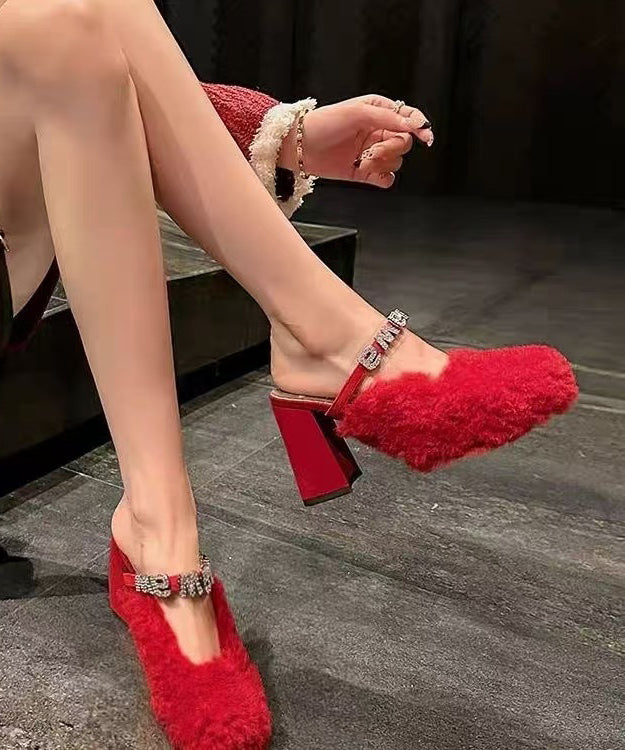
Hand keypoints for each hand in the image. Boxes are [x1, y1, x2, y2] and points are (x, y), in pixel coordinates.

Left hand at [280, 95, 433, 187]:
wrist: (301, 147)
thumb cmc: (324, 124)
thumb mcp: (357, 113)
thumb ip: (387, 118)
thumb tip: (413, 125)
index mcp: (379, 112)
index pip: (409, 118)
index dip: (420, 127)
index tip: (424, 136)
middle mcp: (378, 132)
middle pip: (404, 143)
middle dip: (392, 149)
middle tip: (374, 151)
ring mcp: (372, 153)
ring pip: (396, 162)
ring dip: (382, 163)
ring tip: (363, 161)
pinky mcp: (366, 172)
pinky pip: (387, 179)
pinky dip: (381, 177)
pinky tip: (368, 171)